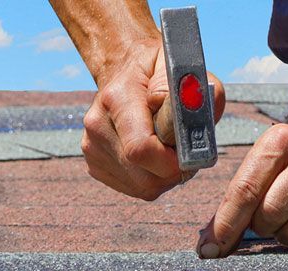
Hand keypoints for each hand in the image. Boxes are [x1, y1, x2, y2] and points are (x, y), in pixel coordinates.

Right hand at [80, 40, 224, 200]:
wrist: (126, 67)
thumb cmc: (162, 70)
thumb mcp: (185, 68)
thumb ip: (195, 94)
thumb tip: (187, 120)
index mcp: (117, 98)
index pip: (141, 149)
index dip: (173, 161)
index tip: (189, 151)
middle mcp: (98, 124)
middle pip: (144, 177)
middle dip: (173, 171)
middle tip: (185, 150)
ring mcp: (92, 146)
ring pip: (141, 186)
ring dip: (164, 176)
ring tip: (169, 148)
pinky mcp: (94, 162)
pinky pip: (133, 187)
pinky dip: (151, 177)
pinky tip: (154, 155)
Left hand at [196, 124, 287, 257]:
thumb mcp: (264, 164)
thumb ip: (235, 202)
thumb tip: (209, 248)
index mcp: (282, 140)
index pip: (246, 190)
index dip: (225, 225)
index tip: (209, 251)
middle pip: (271, 215)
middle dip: (262, 226)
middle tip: (270, 217)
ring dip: (287, 235)